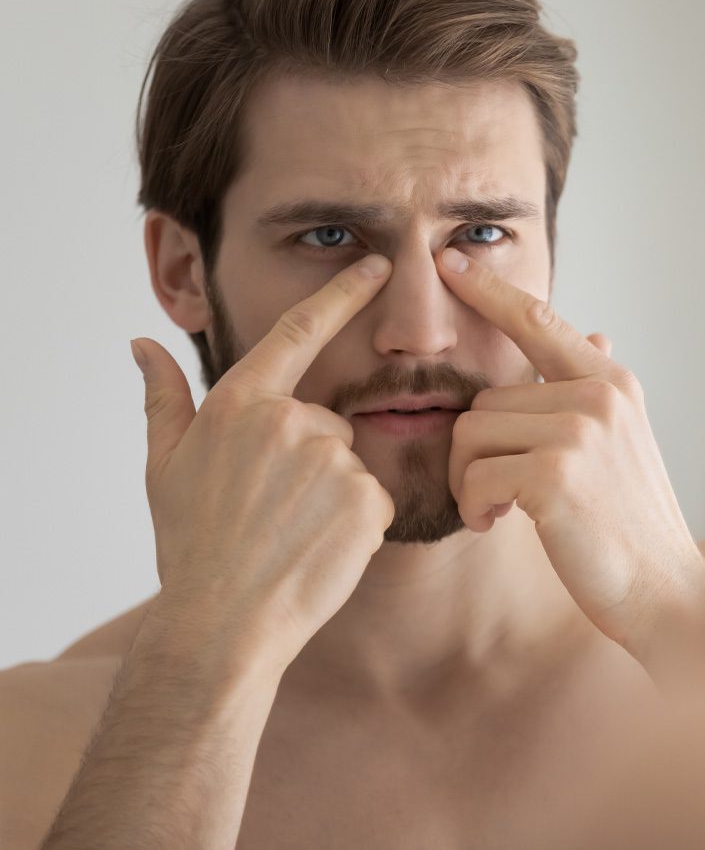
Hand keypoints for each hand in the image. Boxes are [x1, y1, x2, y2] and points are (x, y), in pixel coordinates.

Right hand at [130, 253, 395, 673]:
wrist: (221, 623)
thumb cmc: (190, 544)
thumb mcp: (164, 466)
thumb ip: (163, 398)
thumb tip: (142, 345)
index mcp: (241, 403)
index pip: (301, 330)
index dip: (344, 293)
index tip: (377, 265)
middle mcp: (289, 419)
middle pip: (326, 420)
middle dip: (310, 456)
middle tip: (275, 507)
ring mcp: (330, 458)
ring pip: (348, 462)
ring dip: (331, 492)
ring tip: (292, 531)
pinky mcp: (364, 498)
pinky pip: (370, 499)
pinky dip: (354, 522)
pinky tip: (318, 547)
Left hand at [435, 247, 704, 661]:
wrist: (666, 593)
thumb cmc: (629, 521)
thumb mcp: (621, 441)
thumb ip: (593, 389)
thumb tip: (595, 331)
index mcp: (609, 382)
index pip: (537, 320)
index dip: (487, 290)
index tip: (448, 261)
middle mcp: (596, 395)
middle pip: (482, 401)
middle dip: (472, 452)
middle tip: (492, 491)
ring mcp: (578, 431)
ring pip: (469, 435)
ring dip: (468, 481)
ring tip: (497, 509)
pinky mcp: (555, 474)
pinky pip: (473, 475)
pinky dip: (471, 505)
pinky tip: (494, 523)